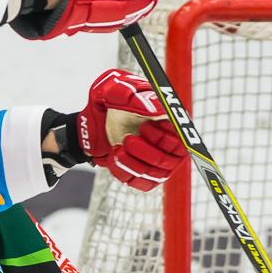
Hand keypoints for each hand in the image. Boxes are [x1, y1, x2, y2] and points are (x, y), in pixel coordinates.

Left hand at [77, 69, 187, 190]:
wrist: (90, 122)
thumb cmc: (106, 101)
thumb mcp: (112, 89)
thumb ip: (132, 95)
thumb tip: (156, 108)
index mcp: (168, 118)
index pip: (181, 136)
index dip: (165, 136)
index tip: (144, 127)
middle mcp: (168, 142)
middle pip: (169, 159)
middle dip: (146, 152)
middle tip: (128, 139)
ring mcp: (158, 161)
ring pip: (155, 174)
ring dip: (132, 163)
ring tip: (117, 149)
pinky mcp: (145, 175)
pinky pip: (142, 183)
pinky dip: (125, 172)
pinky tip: (114, 158)